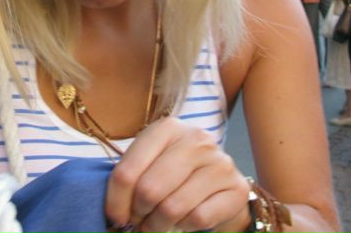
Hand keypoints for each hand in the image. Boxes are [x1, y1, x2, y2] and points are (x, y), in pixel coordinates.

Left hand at [105, 118, 250, 232]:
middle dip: (138, 214)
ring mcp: (219, 162)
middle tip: (138, 222)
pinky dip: (184, 226)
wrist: (219, 179)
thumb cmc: (175, 171)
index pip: (127, 171)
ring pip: (172, 208)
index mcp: (167, 128)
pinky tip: (182, 221)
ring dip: (158, 225)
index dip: (116, 201)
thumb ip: (131, 178)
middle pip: (149, 190)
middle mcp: (196, 140)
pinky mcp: (235, 188)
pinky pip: (198, 218)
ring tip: (155, 225)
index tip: (116, 217)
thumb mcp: (150, 162)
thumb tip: (114, 214)